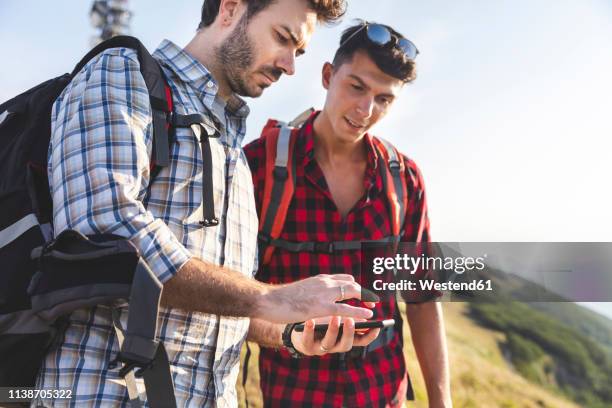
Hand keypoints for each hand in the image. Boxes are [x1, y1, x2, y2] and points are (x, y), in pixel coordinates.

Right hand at [259, 274, 373, 323]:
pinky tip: (368, 316)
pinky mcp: (320, 307)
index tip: (362, 293)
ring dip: (365, 300)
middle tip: (372, 301)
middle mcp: (325, 282)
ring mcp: (323, 294)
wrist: (268, 300)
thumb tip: (324, 297)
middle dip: (365, 293)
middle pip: (353, 284)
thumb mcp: (303, 290)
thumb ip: (316, 291)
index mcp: (320, 279)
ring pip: (353, 293)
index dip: (356, 286)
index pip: (345, 278)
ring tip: (373, 308)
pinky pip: (345, 309)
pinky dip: (359, 312)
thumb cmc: (283, 298)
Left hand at [290, 316, 380, 355]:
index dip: (370, 336)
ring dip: (333, 330)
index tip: (377, 327)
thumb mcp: (334, 315)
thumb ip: (347, 311)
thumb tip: (365, 299)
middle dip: (350, 332)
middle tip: (352, 320)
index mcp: (344, 338)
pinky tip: (310, 321)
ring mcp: (320, 346)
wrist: (296, 328)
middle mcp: (335, 344)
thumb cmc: (319, 320)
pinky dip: (310, 330)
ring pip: (328, 343)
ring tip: (334, 317)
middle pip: (346, 344)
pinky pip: (308, 340)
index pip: (361, 340)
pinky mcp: (306, 345)